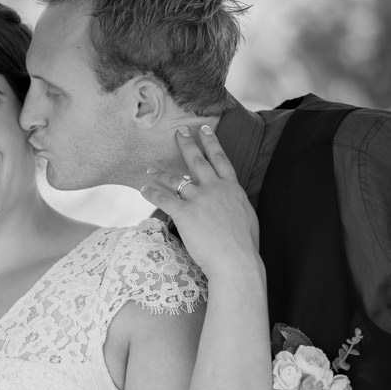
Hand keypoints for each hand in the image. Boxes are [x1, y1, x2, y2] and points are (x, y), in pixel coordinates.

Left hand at [141, 125, 259, 277]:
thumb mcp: (246, 216)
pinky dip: (152, 193)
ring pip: (176, 180)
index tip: (204, 130)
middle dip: (187, 144)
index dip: (211, 142)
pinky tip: (143, 189)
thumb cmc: (244, 245)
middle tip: (178, 131)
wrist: (236, 260)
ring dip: (161, 173)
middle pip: (197, 161)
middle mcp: (215, 188)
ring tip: (150, 168)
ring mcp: (199, 199)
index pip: (220, 159)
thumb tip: (232, 202)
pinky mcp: (184, 213)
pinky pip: (164, 199)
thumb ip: (236, 204)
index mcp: (232, 188)